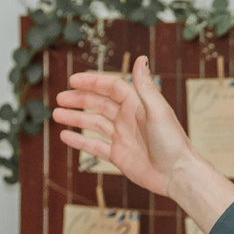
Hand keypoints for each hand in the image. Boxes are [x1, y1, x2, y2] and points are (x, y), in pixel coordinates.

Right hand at [52, 57, 233, 227]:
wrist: (178, 175)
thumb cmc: (172, 143)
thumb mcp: (157, 111)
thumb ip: (145, 87)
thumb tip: (140, 58)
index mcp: (138, 105)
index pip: (111, 88)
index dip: (92, 82)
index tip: (72, 80)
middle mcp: (128, 119)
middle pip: (99, 104)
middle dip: (79, 100)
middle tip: (59, 98)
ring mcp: (123, 137)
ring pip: (94, 124)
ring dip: (76, 118)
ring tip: (56, 115)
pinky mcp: (119, 156)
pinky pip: (95, 147)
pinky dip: (80, 141)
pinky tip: (65, 136)